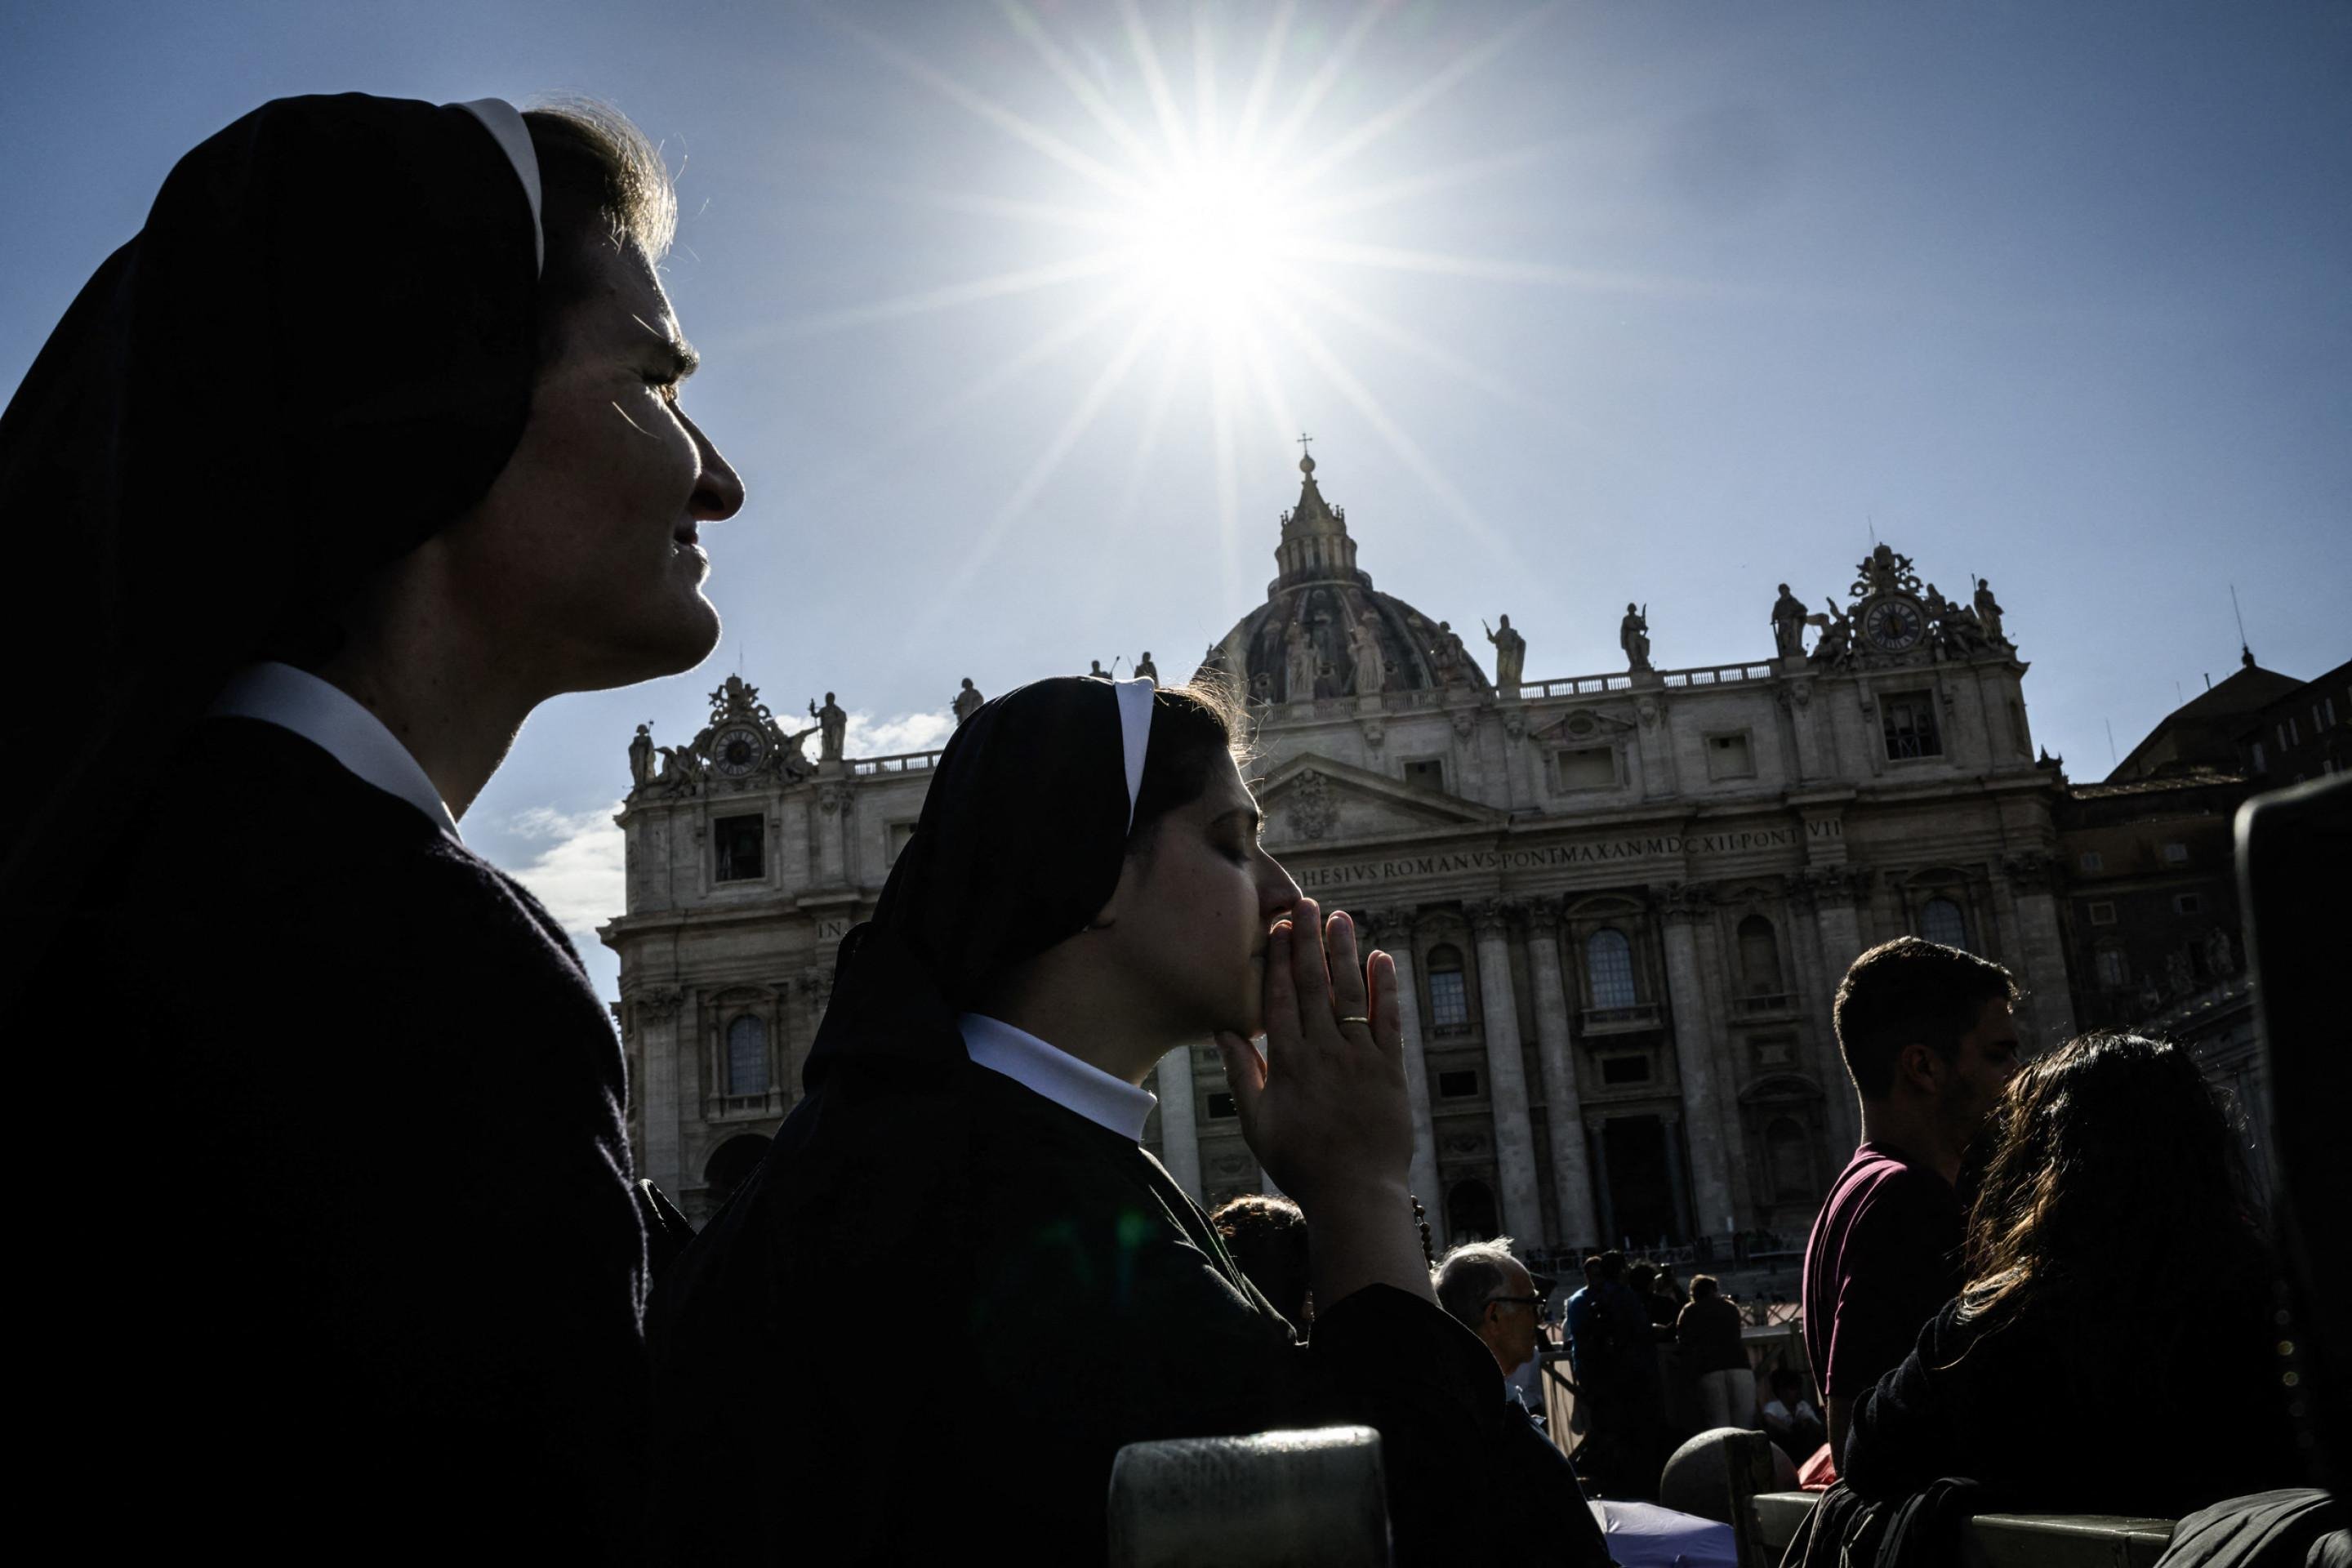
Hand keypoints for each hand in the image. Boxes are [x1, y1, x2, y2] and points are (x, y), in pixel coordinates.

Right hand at [1214, 898, 1411, 1216]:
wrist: (1356, 1193)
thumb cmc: (1300, 1163)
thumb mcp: (1257, 1123)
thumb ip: (1242, 1074)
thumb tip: (1223, 1030)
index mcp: (1288, 1063)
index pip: (1281, 998)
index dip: (1278, 959)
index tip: (1277, 926)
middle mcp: (1324, 1052)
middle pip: (1314, 985)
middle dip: (1308, 941)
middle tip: (1305, 903)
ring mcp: (1361, 1057)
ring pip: (1350, 993)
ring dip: (1344, 952)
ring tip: (1339, 917)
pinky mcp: (1392, 1069)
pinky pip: (1389, 1019)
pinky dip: (1386, 987)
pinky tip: (1381, 958)